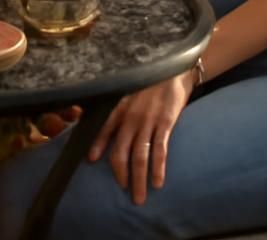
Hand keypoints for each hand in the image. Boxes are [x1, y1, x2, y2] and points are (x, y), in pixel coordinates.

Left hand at [87, 70, 194, 204]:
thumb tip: (97, 115)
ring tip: (138, 198)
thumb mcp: (129, 88)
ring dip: (138, 180)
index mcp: (119, 107)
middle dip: (121, 175)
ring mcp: (148, 121)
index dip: (97, 145)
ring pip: (139, 156)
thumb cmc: (150, 80)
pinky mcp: (165, 123)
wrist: (176, 68)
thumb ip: (117, 104)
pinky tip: (157, 183)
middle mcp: (130, 117)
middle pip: (121, 151)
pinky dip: (158, 169)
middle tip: (124, 191)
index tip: (91, 160)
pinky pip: (160, 151)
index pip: (103, 129)